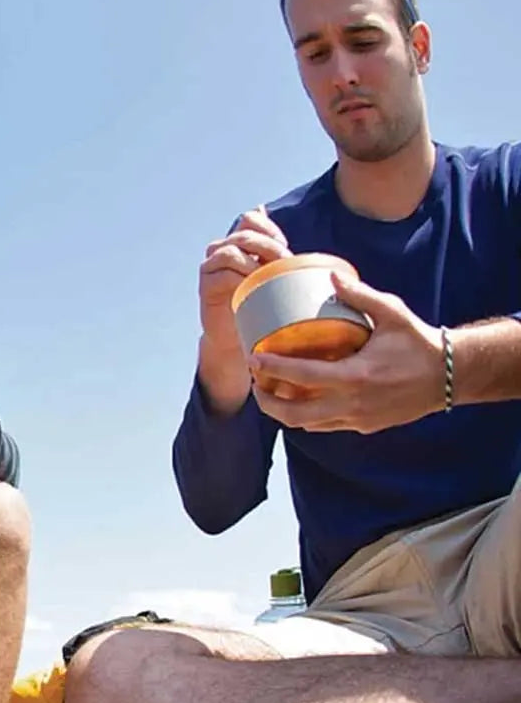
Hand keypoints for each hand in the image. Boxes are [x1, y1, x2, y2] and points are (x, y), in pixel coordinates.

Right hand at [199, 206, 292, 354]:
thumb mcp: (271, 274)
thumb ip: (270, 249)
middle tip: (285, 264)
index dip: (268, 228)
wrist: (236, 337)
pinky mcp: (206, 286)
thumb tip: (264, 207)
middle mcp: (221, 250)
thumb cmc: (258, 304)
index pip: (250, 219)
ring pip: (229, 252)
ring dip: (253, 264)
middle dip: (268, 248)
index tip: (285, 246)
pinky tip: (253, 291)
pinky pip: (222, 276)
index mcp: (238, 243)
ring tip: (267, 279)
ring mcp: (211, 268)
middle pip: (243, 235)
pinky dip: (241, 281)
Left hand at [250, 270, 444, 432]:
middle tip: (255, 381)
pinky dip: (305, 415)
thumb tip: (330, 276)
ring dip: (282, 411)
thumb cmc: (419, 342)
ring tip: (270, 390)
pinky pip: (324, 426)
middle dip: (266, 400)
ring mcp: (357, 419)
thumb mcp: (393, 312)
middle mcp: (352, 404)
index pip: (301, 377)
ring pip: (306, 424)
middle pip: (293, 414)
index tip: (253, 357)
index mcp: (356, 376)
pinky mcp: (363, 426)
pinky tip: (297, 398)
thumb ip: (360, 296)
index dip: (272, 369)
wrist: (449, 376)